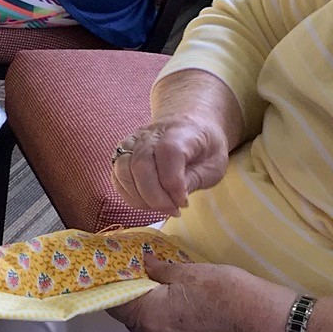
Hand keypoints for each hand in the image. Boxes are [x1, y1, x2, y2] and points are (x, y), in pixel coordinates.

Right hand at [110, 112, 232, 211]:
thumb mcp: (215, 163)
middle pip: (141, 164)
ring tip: (160, 207)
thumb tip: (176, 198)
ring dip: (140, 198)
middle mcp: (150, 134)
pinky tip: (147, 202)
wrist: (189, 121)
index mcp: (180, 132)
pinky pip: (117, 176)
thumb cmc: (205, 145)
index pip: (168, 153)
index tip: (184, 202)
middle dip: (155, 197)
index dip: (173, 183)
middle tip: (173, 210)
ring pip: (123, 171)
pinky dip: (128, 195)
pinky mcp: (122, 151)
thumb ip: (196, 179)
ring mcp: (132, 142)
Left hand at [112, 254, 291, 331]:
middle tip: (136, 270)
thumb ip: (161, 270)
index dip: (110, 283)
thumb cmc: (230, 294)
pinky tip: (176, 302)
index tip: (111, 267)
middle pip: (129, 316)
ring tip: (156, 283)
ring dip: (147, 306)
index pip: (114, 303)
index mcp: (150, 318)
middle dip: (129, 293)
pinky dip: (163, 317)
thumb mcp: (193, 273)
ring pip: (148, 325)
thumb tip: (143, 263)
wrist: (271, 327)